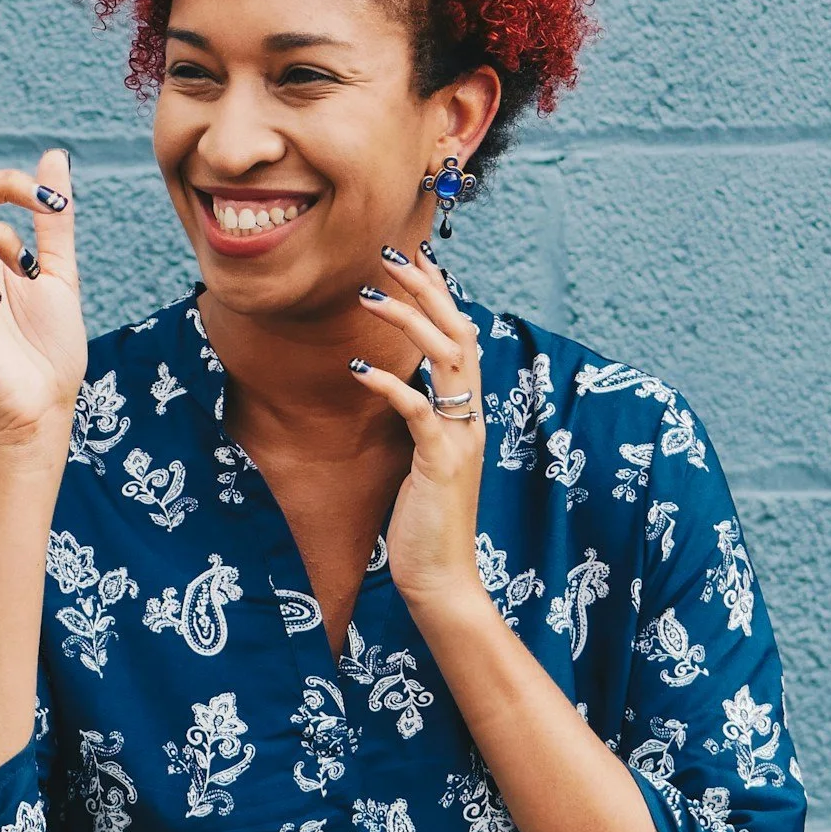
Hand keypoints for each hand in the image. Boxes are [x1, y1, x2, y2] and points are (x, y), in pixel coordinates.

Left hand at [349, 244, 494, 620]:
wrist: (441, 577)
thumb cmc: (424, 521)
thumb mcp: (422, 458)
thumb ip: (420, 419)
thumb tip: (398, 384)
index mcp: (467, 414)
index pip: (460, 336)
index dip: (440, 294)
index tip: (414, 256)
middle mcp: (471, 418)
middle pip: (459, 332)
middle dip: (426, 288)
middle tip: (390, 253)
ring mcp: (461, 438)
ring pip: (446, 359)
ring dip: (407, 321)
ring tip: (368, 295)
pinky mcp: (442, 463)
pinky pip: (420, 411)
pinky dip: (391, 386)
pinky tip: (359, 370)